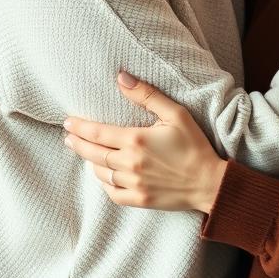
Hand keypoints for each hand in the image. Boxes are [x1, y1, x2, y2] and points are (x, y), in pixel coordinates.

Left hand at [63, 72, 227, 212]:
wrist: (210, 182)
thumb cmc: (195, 145)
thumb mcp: (175, 114)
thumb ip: (147, 95)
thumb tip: (121, 77)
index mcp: (136, 140)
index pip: (97, 132)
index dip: (79, 127)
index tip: (68, 122)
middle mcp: (129, 163)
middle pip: (93, 153)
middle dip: (78, 143)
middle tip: (68, 137)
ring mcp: (133, 184)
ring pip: (100, 173)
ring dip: (89, 162)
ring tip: (84, 152)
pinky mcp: (139, 200)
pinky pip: (112, 192)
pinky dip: (103, 183)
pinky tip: (101, 175)